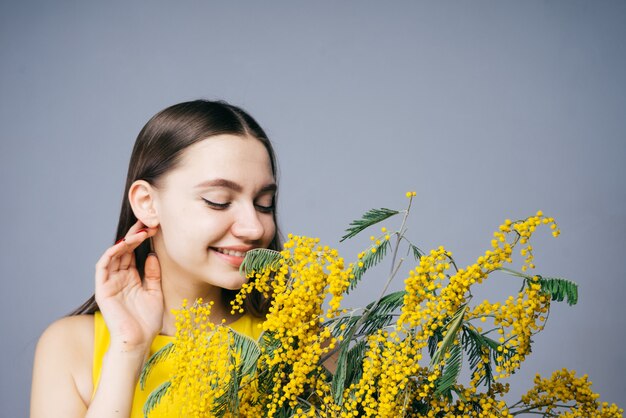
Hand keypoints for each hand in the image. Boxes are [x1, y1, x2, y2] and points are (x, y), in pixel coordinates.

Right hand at [95, 221, 162, 352]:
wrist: (137, 341)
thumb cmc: (147, 321)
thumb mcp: (155, 292)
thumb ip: (152, 274)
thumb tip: (151, 255)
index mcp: (131, 278)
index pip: (134, 253)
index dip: (142, 239)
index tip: (155, 227)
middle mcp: (119, 278)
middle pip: (124, 250)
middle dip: (135, 235)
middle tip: (147, 222)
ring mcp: (110, 283)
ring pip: (113, 255)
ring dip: (125, 241)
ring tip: (139, 232)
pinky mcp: (102, 289)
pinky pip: (102, 267)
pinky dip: (110, 254)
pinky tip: (122, 245)